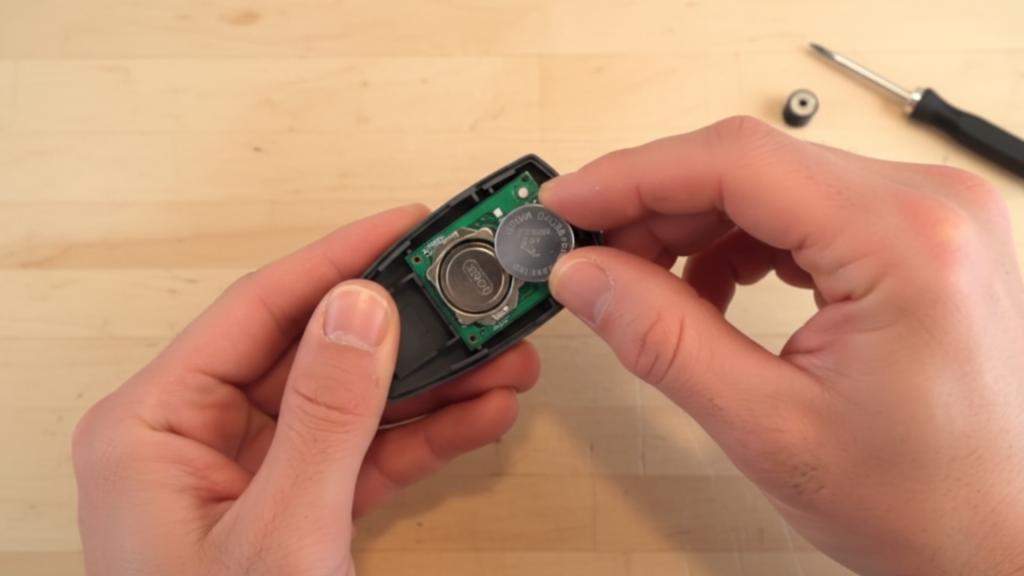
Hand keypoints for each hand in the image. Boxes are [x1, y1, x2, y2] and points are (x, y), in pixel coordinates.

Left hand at [71, 205, 538, 574]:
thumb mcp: (280, 535)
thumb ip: (325, 415)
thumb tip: (362, 307)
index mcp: (153, 425)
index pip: (260, 311)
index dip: (341, 260)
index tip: (408, 226)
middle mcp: (195, 438)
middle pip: (315, 351)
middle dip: (408, 330)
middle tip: (474, 298)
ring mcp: (249, 473)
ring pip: (351, 402)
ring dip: (431, 384)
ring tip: (504, 359)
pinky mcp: (293, 507)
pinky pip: (363, 453)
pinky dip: (423, 437)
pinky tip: (480, 414)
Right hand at [542, 117, 1023, 575]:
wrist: (1005, 537)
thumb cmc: (929, 501)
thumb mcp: (770, 427)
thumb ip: (665, 340)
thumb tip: (586, 278)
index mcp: (906, 243)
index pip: (737, 164)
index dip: (632, 177)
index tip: (567, 204)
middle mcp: (928, 207)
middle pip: (750, 166)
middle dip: (653, 208)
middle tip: (587, 257)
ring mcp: (928, 217)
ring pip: (771, 186)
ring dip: (692, 227)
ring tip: (642, 285)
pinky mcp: (917, 237)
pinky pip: (803, 211)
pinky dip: (739, 243)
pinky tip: (708, 290)